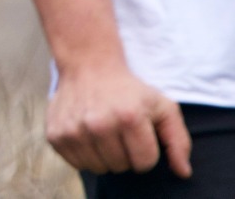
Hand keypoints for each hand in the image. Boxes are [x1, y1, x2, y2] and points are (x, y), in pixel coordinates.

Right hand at [47, 60, 191, 176]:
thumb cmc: (130, 90)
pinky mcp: (55, 134)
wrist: (88, 65)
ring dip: (104, 156)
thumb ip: (178, 141)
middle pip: (121, 167)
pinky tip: (87, 135)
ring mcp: (74, 130)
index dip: (146, 153)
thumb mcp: (163, 107)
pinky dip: (85, 155)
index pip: (144, 163)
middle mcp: (98, 124)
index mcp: (128, 117)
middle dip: (125, 154)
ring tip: (103, 134)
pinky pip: (77, 164)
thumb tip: (182, 172)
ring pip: (98, 168)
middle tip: (120, 132)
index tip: (139, 136)